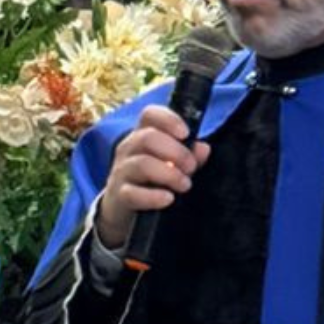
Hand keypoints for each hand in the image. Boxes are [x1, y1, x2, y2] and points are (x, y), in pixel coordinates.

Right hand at [95, 104, 211, 249]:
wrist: (123, 209)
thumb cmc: (152, 180)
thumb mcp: (172, 165)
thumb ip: (188, 155)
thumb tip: (203, 148)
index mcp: (142, 134)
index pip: (149, 114)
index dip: (168, 120)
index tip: (185, 133)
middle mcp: (128, 148)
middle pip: (147, 137)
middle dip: (176, 152)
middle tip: (191, 167)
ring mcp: (121, 171)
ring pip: (142, 164)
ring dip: (169, 174)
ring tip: (184, 185)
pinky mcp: (120, 195)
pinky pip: (133, 193)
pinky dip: (153, 196)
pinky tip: (168, 198)